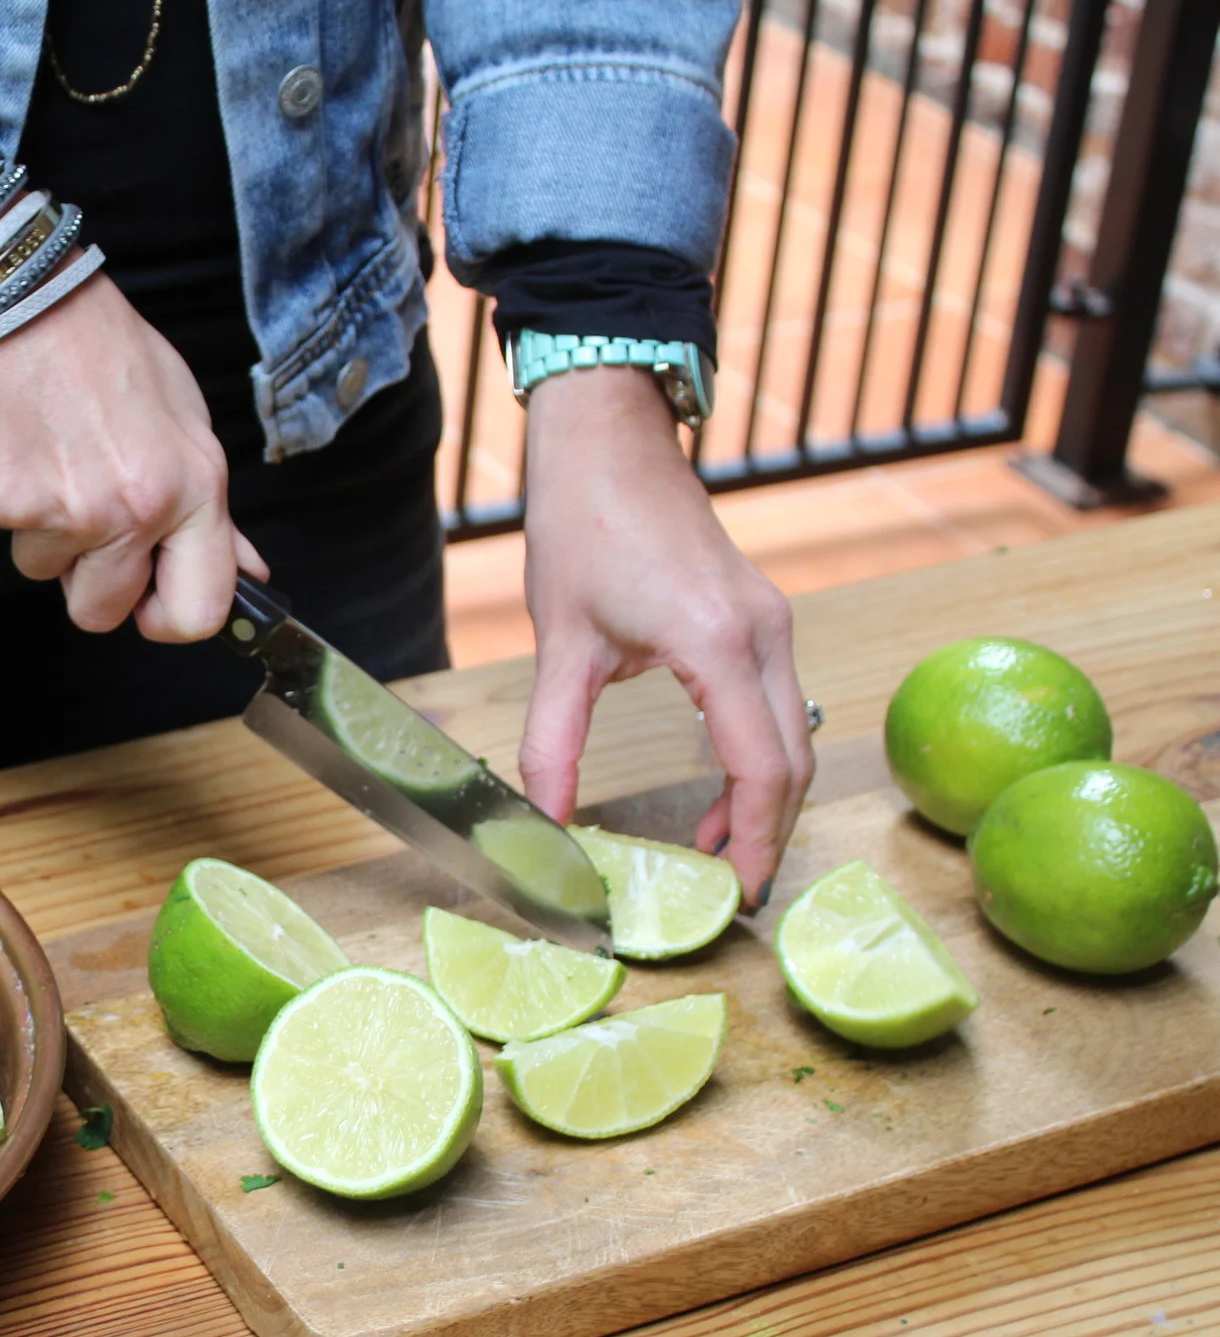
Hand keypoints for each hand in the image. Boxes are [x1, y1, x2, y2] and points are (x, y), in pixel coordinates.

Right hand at [0, 273, 264, 640]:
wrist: (17, 299)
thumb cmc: (98, 349)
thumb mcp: (182, 419)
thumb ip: (207, 506)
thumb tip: (247, 572)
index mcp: (196, 486)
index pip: (200, 610)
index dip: (165, 619)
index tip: (145, 600)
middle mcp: (140, 506)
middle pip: (103, 614)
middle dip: (85, 582)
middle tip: (79, 518)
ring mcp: (73, 509)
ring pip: (47, 573)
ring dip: (41, 532)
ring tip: (49, 460)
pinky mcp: (10, 501)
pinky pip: (4, 533)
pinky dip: (2, 499)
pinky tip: (17, 447)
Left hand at [517, 366, 812, 906]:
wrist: (608, 442)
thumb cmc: (583, 526)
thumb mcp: (560, 646)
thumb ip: (553, 743)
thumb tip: (543, 823)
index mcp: (718, 644)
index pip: (762, 768)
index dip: (753, 841)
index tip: (736, 894)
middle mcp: (764, 634)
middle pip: (794, 762)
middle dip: (768, 833)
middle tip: (729, 892)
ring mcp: (771, 622)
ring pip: (794, 735)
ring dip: (766, 800)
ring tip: (716, 853)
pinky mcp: (761, 616)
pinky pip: (778, 705)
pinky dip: (761, 759)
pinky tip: (718, 793)